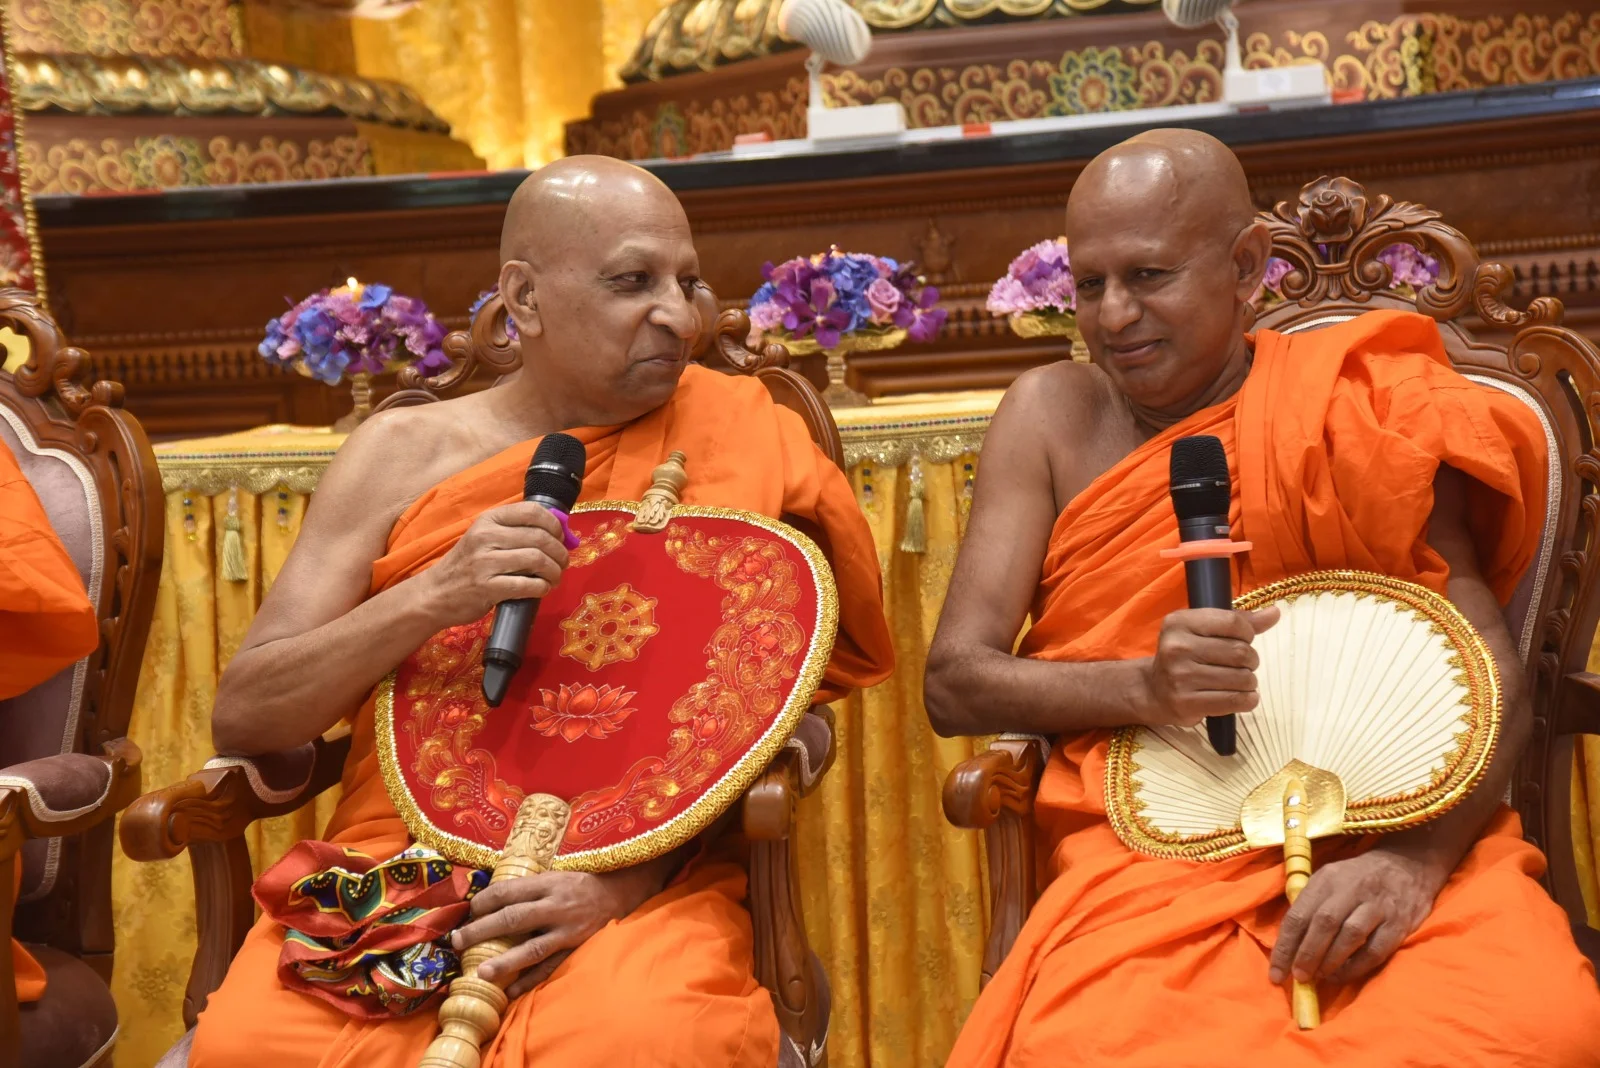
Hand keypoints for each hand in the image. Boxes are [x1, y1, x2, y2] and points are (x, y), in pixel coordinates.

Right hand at [420, 501, 569, 627]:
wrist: (434, 593)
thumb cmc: (466, 565)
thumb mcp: (484, 538)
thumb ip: (514, 531)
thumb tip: (559, 531)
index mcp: (488, 520)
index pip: (532, 511)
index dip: (554, 524)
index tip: (560, 537)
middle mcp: (486, 537)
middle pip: (539, 537)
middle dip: (560, 552)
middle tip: (563, 562)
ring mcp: (485, 562)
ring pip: (537, 560)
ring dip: (554, 571)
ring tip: (555, 577)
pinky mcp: (487, 588)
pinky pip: (527, 585)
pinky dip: (542, 587)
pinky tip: (543, 589)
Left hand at [452, 868, 658, 996]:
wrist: (622, 891)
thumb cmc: (581, 884)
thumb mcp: (555, 875)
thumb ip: (528, 888)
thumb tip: (489, 900)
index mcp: (548, 883)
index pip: (508, 891)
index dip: (483, 902)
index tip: (466, 912)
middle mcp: (556, 906)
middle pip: (513, 918)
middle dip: (481, 930)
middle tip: (457, 941)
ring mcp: (567, 930)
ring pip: (532, 947)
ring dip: (505, 961)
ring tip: (481, 972)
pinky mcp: (577, 948)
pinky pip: (551, 967)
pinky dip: (531, 980)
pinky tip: (511, 991)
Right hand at [1137, 606, 1277, 727]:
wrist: (1154, 691)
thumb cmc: (1186, 656)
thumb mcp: (1203, 631)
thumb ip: (1239, 622)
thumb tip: (1275, 612)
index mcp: (1179, 622)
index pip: (1233, 622)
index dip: (1248, 633)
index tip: (1243, 640)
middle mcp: (1176, 647)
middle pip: (1240, 652)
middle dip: (1251, 660)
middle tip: (1243, 665)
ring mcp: (1180, 677)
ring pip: (1242, 678)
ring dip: (1249, 682)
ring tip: (1238, 682)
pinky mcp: (1186, 703)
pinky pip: (1235, 701)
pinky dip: (1247, 700)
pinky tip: (1241, 697)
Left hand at [1269, 847, 1447, 986]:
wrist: (1408, 864)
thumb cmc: (1359, 877)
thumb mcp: (1330, 878)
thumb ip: (1311, 904)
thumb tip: (1288, 944)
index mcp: (1328, 878)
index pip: (1299, 913)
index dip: (1285, 946)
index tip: (1276, 972)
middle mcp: (1351, 889)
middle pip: (1324, 923)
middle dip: (1307, 955)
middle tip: (1298, 977)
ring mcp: (1377, 906)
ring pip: (1350, 935)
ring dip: (1330, 961)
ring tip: (1318, 977)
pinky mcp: (1398, 923)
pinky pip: (1375, 950)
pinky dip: (1356, 967)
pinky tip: (1342, 975)